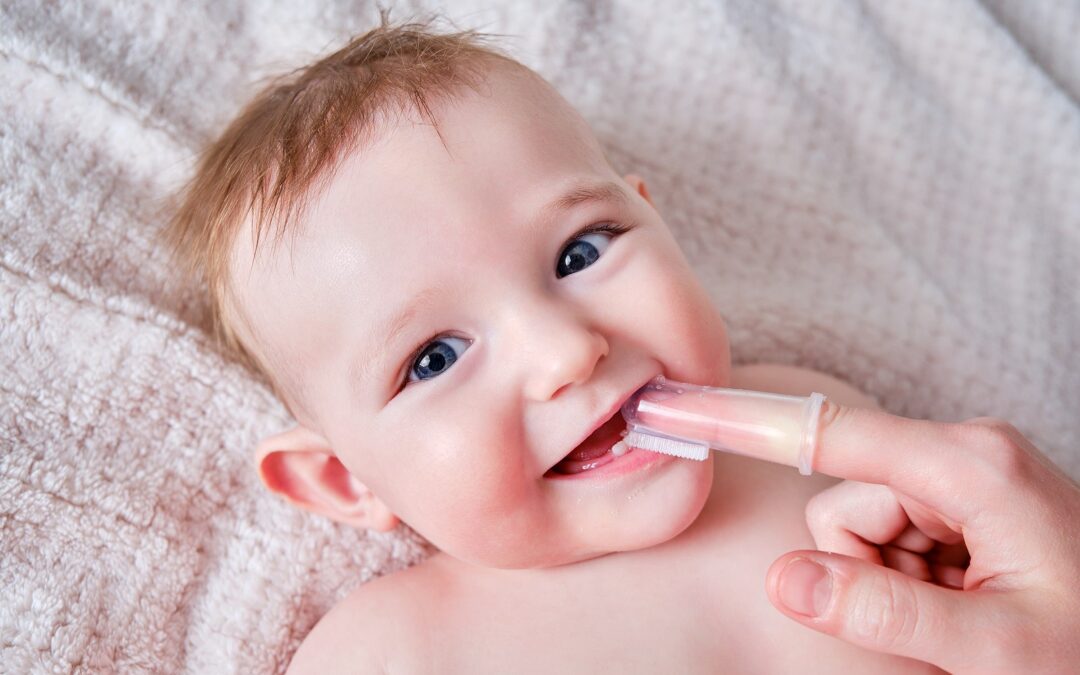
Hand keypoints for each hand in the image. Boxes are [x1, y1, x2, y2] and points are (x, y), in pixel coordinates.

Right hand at [764, 402, 1079, 672]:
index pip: (835, 437)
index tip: (694, 407)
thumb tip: (785, 577)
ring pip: (863, 528)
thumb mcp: (998, 648)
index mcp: (974, 465)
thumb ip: (886, 612)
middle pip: (846, 507)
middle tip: (945, 622)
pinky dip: (917, 582)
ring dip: (897, 584)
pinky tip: (970, 602)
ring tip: (967, 614)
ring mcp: (965, 475)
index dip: (756, 427)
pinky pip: (893, 537)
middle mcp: (965, 453)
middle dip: (872, 574)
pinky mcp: (964, 499)